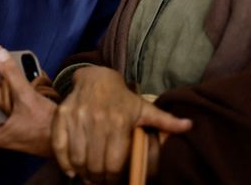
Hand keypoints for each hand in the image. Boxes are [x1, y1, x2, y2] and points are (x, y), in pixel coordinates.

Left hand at [0, 44, 55, 156]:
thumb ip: (12, 75)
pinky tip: (11, 72)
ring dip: (1, 78)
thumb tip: (0, 54)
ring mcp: (4, 127)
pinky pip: (7, 101)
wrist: (65, 140)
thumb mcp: (26, 98)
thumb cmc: (46, 127)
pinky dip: (10, 87)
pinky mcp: (14, 123)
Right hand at [52, 66, 190, 182]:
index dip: (114, 177)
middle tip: (100, 181)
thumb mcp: (144, 108)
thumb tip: (190, 126)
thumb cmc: (123, 98)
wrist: (96, 77)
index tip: (114, 180)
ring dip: (82, 173)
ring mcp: (77, 118)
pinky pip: (59, 145)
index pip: (114, 162)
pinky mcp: (63, 116)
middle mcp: (97, 120)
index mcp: (119, 122)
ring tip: (88, 176)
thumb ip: (166, 121)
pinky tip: (72, 170)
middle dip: (98, 178)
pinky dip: (64, 162)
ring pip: (78, 158)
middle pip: (95, 164)